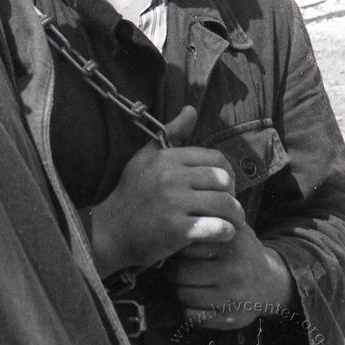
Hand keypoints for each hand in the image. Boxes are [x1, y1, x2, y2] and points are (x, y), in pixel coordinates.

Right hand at [88, 106, 243, 273]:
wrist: (111, 231)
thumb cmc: (132, 193)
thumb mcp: (146, 157)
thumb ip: (172, 132)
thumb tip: (191, 109)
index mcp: (166, 158)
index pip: (216, 158)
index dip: (227, 173)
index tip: (224, 187)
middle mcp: (170, 177)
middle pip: (223, 180)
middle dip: (232, 194)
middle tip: (228, 206)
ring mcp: (173, 203)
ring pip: (224, 204)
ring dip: (234, 216)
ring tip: (231, 223)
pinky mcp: (176, 230)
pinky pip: (217, 228)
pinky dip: (225, 232)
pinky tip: (222, 235)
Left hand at [165, 223, 294, 328]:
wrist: (270, 281)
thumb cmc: (240, 249)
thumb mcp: (232, 226)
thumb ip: (209, 217)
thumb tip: (176, 210)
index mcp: (231, 242)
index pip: (185, 244)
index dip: (174, 246)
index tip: (173, 245)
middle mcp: (233, 270)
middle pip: (180, 273)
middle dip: (171, 271)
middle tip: (172, 267)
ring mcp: (232, 297)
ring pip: (183, 295)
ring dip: (177, 290)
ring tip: (182, 282)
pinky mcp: (230, 319)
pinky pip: (192, 316)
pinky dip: (187, 309)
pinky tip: (193, 299)